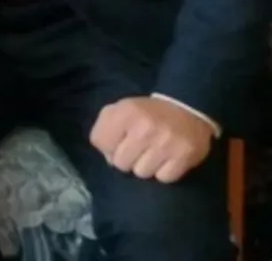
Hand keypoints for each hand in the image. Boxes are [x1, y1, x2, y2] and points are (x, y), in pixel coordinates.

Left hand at [89, 96, 213, 182]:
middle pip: (120, 163)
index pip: (100, 141)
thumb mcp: (121, 109)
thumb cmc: (148, 113)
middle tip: (138, 149)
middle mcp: (145, 126)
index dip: (107, 145)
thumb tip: (108, 158)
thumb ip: (105, 128)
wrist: (187, 108)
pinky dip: (164, 172)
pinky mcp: (185, 156)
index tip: (119, 141)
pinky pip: (163, 178)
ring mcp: (166, 143)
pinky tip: (167, 159)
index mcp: (126, 111)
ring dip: (146, 166)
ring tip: (153, 153)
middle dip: (127, 159)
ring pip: (142, 173)